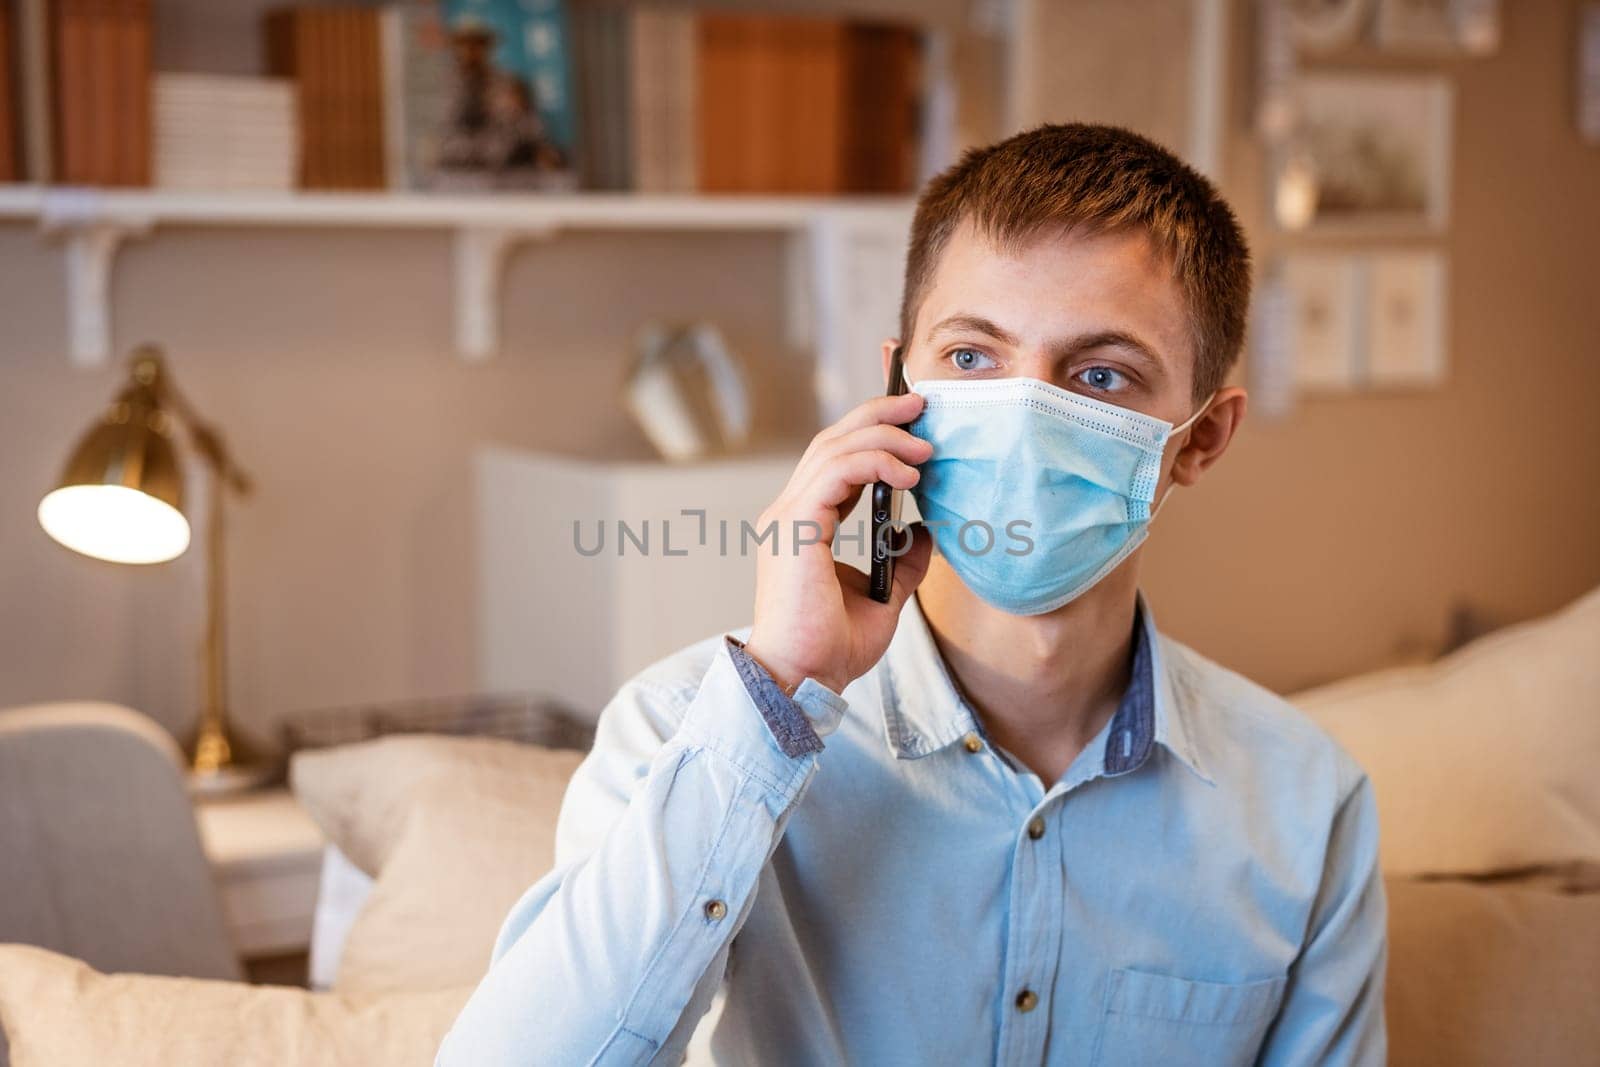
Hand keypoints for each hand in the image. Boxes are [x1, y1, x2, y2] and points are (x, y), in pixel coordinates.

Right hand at [743, 391, 934, 694]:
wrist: (802, 679)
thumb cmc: (830, 648)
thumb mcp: (882, 597)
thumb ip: (901, 561)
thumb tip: (922, 532)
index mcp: (802, 524)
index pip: (833, 459)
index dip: (871, 433)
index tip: (913, 423)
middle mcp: (790, 512)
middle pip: (832, 440)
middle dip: (879, 415)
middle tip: (921, 403)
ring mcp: (788, 516)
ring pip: (835, 447)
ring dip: (885, 436)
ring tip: (926, 444)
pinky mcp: (796, 526)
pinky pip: (838, 472)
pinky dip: (876, 462)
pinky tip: (909, 472)